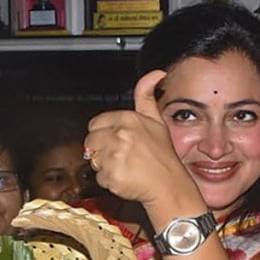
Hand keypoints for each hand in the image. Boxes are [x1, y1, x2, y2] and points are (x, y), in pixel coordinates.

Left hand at [84, 70, 201, 209]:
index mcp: (128, 118)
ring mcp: (115, 155)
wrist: (169, 185)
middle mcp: (120, 134)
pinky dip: (109, 181)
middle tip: (122, 156)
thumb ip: (147, 95)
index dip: (105, 134)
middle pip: (90, 141)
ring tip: (125, 166)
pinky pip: (99, 177)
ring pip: (93, 159)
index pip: (95, 124)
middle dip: (102, 149)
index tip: (118, 142)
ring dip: (105, 165)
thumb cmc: (163, 156)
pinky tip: (125, 177)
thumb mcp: (156, 121)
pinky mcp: (111, 175)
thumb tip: (156, 73)